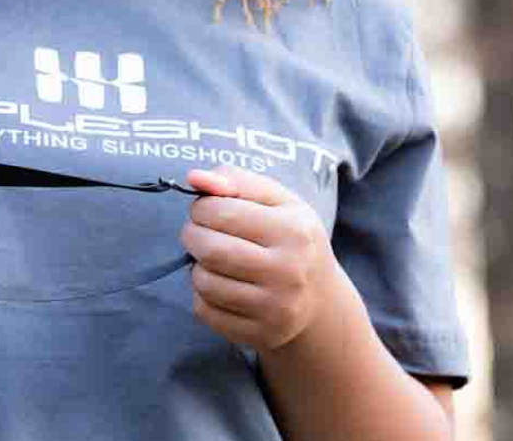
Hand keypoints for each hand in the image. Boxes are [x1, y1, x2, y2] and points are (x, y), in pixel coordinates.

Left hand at [180, 165, 337, 350]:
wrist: (320, 300)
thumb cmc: (290, 238)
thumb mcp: (277, 201)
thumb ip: (235, 180)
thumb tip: (194, 177)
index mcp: (295, 231)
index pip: (221, 212)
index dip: (201, 207)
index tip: (206, 211)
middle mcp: (289, 272)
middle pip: (210, 249)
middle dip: (192, 235)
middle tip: (199, 233)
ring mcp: (276, 308)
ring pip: (203, 282)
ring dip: (196, 267)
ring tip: (213, 260)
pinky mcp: (260, 335)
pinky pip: (204, 311)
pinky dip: (201, 295)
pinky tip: (220, 285)